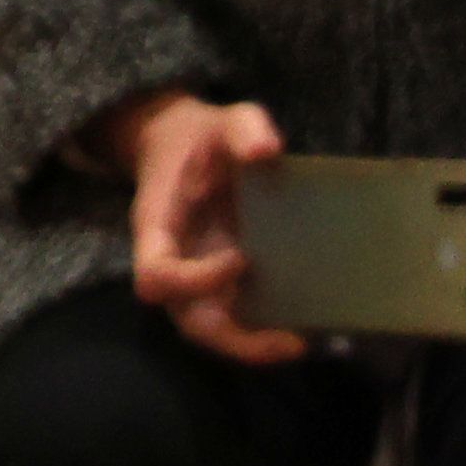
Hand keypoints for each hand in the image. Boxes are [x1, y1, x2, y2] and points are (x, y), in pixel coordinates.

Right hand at [116, 90, 305, 366]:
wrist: (188, 146)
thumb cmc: (203, 137)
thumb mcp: (224, 120)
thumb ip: (243, 128)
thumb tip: (265, 150)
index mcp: (158, 226)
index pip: (157, 274)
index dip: (195, 280)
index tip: (243, 259)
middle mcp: (176, 261)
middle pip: (188, 320)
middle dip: (235, 341)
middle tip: (291, 342)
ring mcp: (200, 276)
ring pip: (213, 329)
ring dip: (254, 345)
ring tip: (302, 343)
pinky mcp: (227, 282)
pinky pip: (239, 318)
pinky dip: (267, 330)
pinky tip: (308, 326)